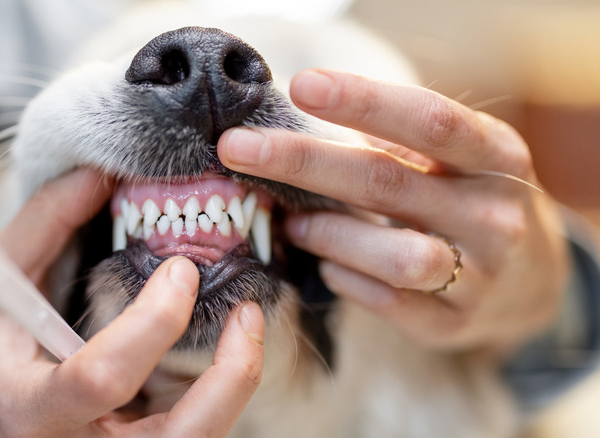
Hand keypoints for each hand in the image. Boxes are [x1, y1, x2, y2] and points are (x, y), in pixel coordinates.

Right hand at [0, 168, 263, 437]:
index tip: (181, 270)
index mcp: (28, 408)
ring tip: (247, 324)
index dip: (152, 324)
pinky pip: (191, 430)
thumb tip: (101, 173)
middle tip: (247, 313)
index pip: (100, 380)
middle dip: (228, 380)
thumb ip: (45, 222)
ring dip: (234, 387)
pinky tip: (224, 344)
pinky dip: (217, 390)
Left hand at [218, 69, 568, 355]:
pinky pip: (385, 301)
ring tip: (293, 223)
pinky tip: (328, 264)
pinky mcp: (452, 323)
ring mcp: (479, 276)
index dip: (364, 101)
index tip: (301, 86)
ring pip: (392, 255)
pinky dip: (343, 278)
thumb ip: (398, 143)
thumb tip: (302, 124)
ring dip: (326, 234)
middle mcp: (495, 215)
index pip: (429, 121)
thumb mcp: (457, 160)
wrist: (532, 282)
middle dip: (302, 162)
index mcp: (498, 157)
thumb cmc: (470, 201)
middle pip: (387, 182)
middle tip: (238, 149)